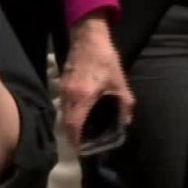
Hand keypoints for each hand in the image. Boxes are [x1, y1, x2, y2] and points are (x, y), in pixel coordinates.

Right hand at [60, 12, 134, 148]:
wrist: (88, 37)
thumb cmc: (105, 59)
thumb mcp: (119, 82)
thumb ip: (124, 103)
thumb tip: (126, 121)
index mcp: (82, 97)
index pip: (73, 125)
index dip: (75, 140)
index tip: (79, 150)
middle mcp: (69, 95)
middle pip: (65, 122)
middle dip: (72, 135)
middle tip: (82, 143)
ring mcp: (63, 88)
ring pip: (62, 112)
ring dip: (70, 123)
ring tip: (81, 130)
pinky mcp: (62, 82)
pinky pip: (63, 103)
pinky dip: (69, 112)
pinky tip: (79, 112)